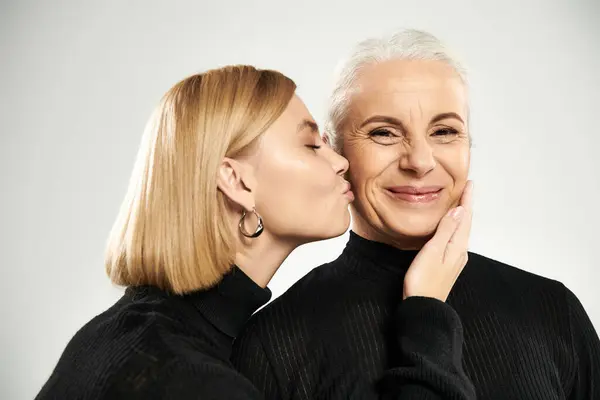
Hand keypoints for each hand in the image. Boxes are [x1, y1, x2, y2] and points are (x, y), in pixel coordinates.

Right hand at [403, 181, 472, 301]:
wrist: (423, 307)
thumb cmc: (423, 281)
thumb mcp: (433, 251)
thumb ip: (445, 230)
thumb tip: (458, 211)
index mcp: (457, 246)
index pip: (464, 217)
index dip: (466, 199)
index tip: (469, 184)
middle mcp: (459, 251)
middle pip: (465, 223)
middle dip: (466, 205)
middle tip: (467, 189)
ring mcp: (454, 259)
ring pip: (461, 231)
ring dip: (461, 216)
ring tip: (460, 204)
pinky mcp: (447, 265)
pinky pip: (454, 239)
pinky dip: (454, 228)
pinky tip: (449, 229)